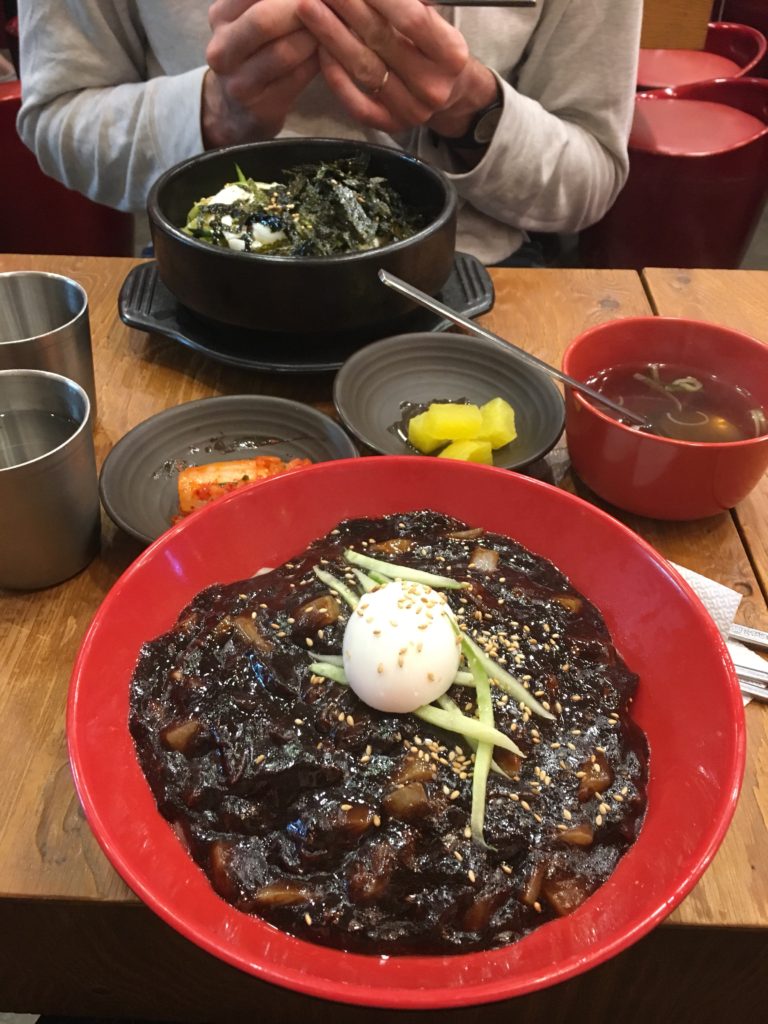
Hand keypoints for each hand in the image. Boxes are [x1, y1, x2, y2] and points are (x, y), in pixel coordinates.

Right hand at [203, 0, 319, 146]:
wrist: (239, 109)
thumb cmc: (255, 52)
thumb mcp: (249, 17)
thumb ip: (272, 0)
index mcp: (220, 16)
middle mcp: (222, 49)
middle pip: (264, 20)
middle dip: (301, 9)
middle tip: (326, 5)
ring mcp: (239, 82)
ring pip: (284, 51)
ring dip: (314, 37)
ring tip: (330, 28)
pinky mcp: (261, 106)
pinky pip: (297, 77)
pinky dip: (318, 61)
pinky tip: (328, 52)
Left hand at [295, 0, 496, 135]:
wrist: (452, 96)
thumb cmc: (437, 49)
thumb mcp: (435, 21)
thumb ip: (412, 4)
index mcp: (451, 54)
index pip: (412, 19)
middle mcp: (432, 86)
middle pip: (381, 39)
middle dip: (348, 7)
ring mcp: (411, 110)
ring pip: (364, 69)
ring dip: (332, 35)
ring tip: (309, 9)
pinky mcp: (391, 125)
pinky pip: (357, 103)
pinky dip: (336, 75)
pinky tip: (319, 49)